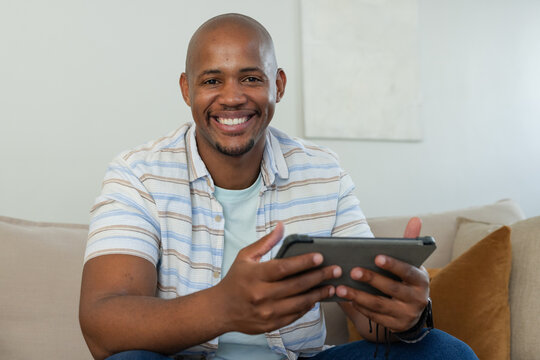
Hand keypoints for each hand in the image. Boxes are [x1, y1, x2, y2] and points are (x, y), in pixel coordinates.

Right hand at [216, 223, 340, 333]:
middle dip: (319, 277)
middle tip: (336, 270)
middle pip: (297, 285)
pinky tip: (316, 298)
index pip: (284, 267)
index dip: (304, 262)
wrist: (221, 310)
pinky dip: (308, 307)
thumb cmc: (235, 280)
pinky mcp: (271, 324)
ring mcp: (267, 311)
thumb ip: (265, 242)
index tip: (320, 257)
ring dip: (319, 294)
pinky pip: (295, 315)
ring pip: (300, 302)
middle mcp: (261, 294)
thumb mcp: (245, 257)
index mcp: (256, 275)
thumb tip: (281, 226)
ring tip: (332, 286)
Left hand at [337, 217, 429, 331]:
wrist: (413, 310)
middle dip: (371, 279)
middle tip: (352, 271)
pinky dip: (359, 307)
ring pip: (379, 305)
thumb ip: (410, 242)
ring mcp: (405, 314)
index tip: (376, 256)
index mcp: (421, 280)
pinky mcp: (394, 326)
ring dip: (358, 296)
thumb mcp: (411, 262)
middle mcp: (417, 299)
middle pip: (391, 289)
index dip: (393, 265)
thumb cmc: (407, 279)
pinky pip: (374, 316)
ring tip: (340, 288)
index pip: (408, 272)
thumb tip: (416, 219)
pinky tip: (346, 298)